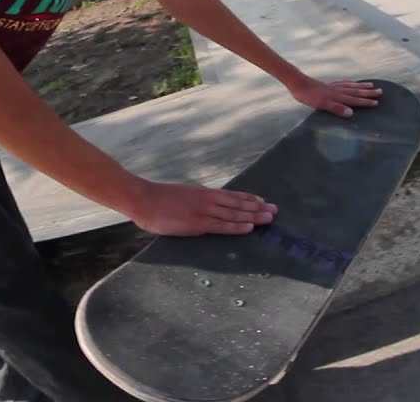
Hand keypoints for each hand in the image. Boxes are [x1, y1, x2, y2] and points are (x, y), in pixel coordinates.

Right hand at [130, 181, 276, 236]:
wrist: (144, 199)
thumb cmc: (159, 199)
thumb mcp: (182, 195)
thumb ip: (195, 201)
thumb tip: (203, 206)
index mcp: (204, 193)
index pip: (232, 196)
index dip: (249, 199)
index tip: (263, 201)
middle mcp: (208, 199)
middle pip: (238, 204)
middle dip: (258, 207)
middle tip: (275, 210)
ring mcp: (204, 211)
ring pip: (235, 214)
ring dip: (254, 216)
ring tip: (270, 218)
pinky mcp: (198, 223)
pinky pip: (222, 226)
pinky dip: (237, 226)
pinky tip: (250, 227)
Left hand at [289, 77, 382, 117]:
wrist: (298, 83)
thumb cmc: (308, 96)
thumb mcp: (322, 105)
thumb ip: (337, 108)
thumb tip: (352, 113)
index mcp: (338, 97)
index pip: (354, 100)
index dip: (365, 102)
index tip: (377, 103)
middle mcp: (338, 90)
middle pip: (356, 92)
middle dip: (368, 93)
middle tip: (380, 92)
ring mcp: (333, 86)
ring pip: (351, 86)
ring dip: (361, 87)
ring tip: (371, 85)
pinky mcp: (328, 85)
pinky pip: (343, 83)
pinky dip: (350, 83)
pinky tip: (351, 82)